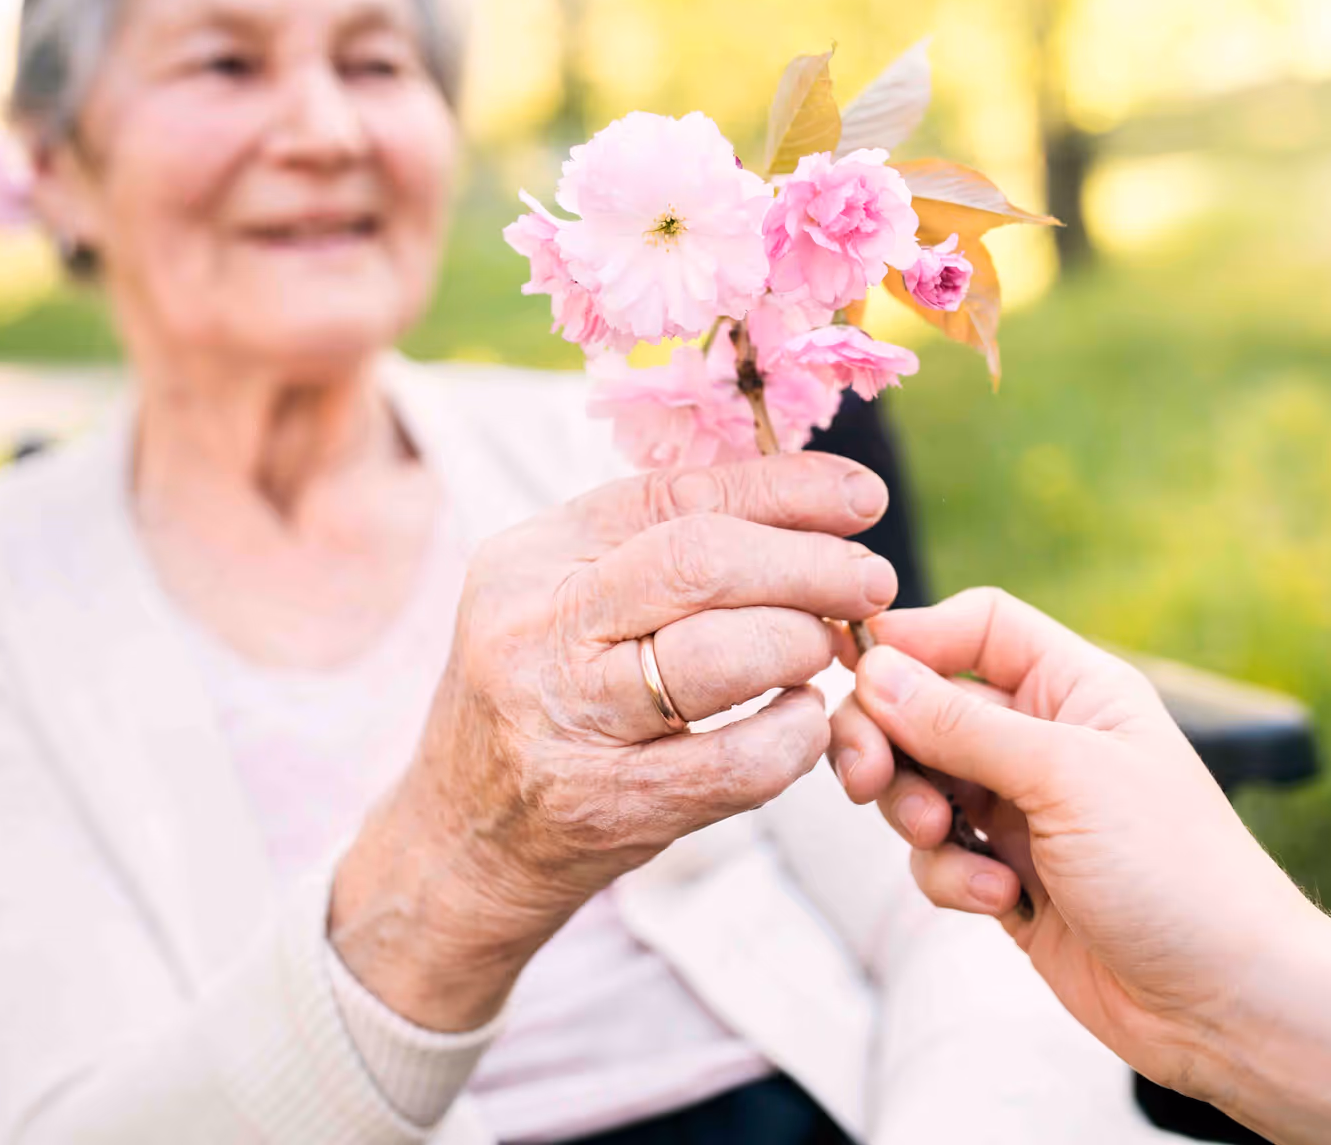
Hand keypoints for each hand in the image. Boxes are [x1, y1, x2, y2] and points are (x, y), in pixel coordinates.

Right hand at [332, 453, 896, 1028]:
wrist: (461, 843)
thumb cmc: (543, 704)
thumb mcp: (567, 604)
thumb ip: (660, 549)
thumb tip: (808, 500)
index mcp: (530, 558)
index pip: (674, 495)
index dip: (784, 488)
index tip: (860, 499)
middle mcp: (534, 628)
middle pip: (701, 562)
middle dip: (810, 565)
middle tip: (869, 581)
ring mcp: (564, 721)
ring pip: (720, 655)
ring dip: (803, 644)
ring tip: (827, 650)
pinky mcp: (604, 806)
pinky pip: (737, 762)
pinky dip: (794, 735)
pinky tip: (803, 722)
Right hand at [828, 588, 1328, 1100]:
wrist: (1226, 1003)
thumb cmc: (1178, 873)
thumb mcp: (1066, 777)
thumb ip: (962, 724)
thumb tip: (876, 670)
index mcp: (1075, 689)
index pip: (976, 627)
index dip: (914, 638)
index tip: (858, 669)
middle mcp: (1044, 740)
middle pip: (924, 706)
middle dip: (888, 739)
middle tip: (867, 778)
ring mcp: (1021, 810)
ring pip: (917, 783)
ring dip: (916, 814)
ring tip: (947, 842)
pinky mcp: (1005, 876)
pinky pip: (936, 855)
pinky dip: (951, 876)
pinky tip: (1003, 901)